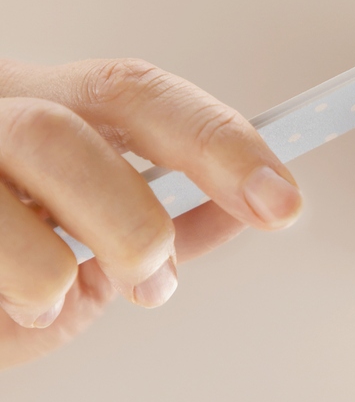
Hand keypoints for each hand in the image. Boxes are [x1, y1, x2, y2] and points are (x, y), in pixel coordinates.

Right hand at [0, 58, 302, 368]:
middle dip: (131, 217)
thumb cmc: (10, 238)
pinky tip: (13, 303)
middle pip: (71, 132)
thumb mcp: (90, 223)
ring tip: (57, 296)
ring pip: (21, 170)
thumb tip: (244, 209)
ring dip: (56, 262)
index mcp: (52, 101)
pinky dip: (12, 291)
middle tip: (152, 273)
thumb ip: (166, 214)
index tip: (281, 200)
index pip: (145, 98)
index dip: (220, 144)